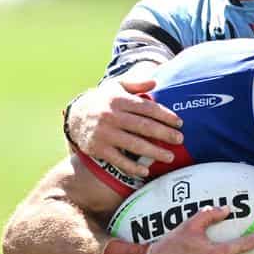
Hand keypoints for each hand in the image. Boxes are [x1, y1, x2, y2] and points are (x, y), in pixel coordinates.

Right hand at [66, 68, 184, 178]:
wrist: (74, 116)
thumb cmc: (102, 101)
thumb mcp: (115, 88)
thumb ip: (135, 85)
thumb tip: (155, 83)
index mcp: (118, 100)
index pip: (146, 108)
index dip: (165, 115)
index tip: (179, 123)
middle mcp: (110, 116)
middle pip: (143, 126)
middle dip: (164, 134)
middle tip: (180, 139)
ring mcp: (104, 134)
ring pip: (134, 145)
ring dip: (154, 152)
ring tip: (169, 157)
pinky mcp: (98, 149)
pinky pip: (118, 160)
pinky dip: (132, 167)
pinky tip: (146, 170)